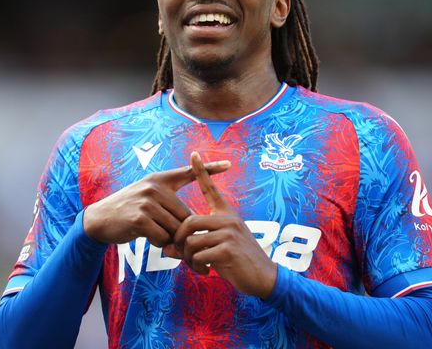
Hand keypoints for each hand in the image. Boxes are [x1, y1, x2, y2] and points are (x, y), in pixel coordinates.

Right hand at [83, 160, 230, 247]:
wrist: (100, 219)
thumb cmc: (129, 211)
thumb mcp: (148, 198)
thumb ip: (169, 203)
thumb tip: (193, 221)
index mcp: (160, 180)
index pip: (188, 172)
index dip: (209, 168)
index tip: (229, 163)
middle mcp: (154, 187)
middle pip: (185, 215)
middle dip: (182, 232)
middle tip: (172, 238)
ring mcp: (147, 202)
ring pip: (175, 229)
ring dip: (169, 239)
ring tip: (154, 234)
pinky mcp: (140, 218)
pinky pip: (162, 238)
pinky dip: (158, 243)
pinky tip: (146, 237)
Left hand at [173, 152, 277, 298]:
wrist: (263, 277)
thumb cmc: (239, 261)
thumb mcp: (217, 248)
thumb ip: (195, 244)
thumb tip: (168, 250)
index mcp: (226, 214)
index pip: (211, 188)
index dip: (201, 172)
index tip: (193, 154)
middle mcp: (228, 219)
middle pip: (188, 222)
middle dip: (178, 241)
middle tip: (180, 254)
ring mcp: (229, 233)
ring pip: (191, 241)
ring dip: (187, 258)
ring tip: (196, 265)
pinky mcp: (228, 250)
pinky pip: (199, 255)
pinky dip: (196, 266)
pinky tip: (205, 271)